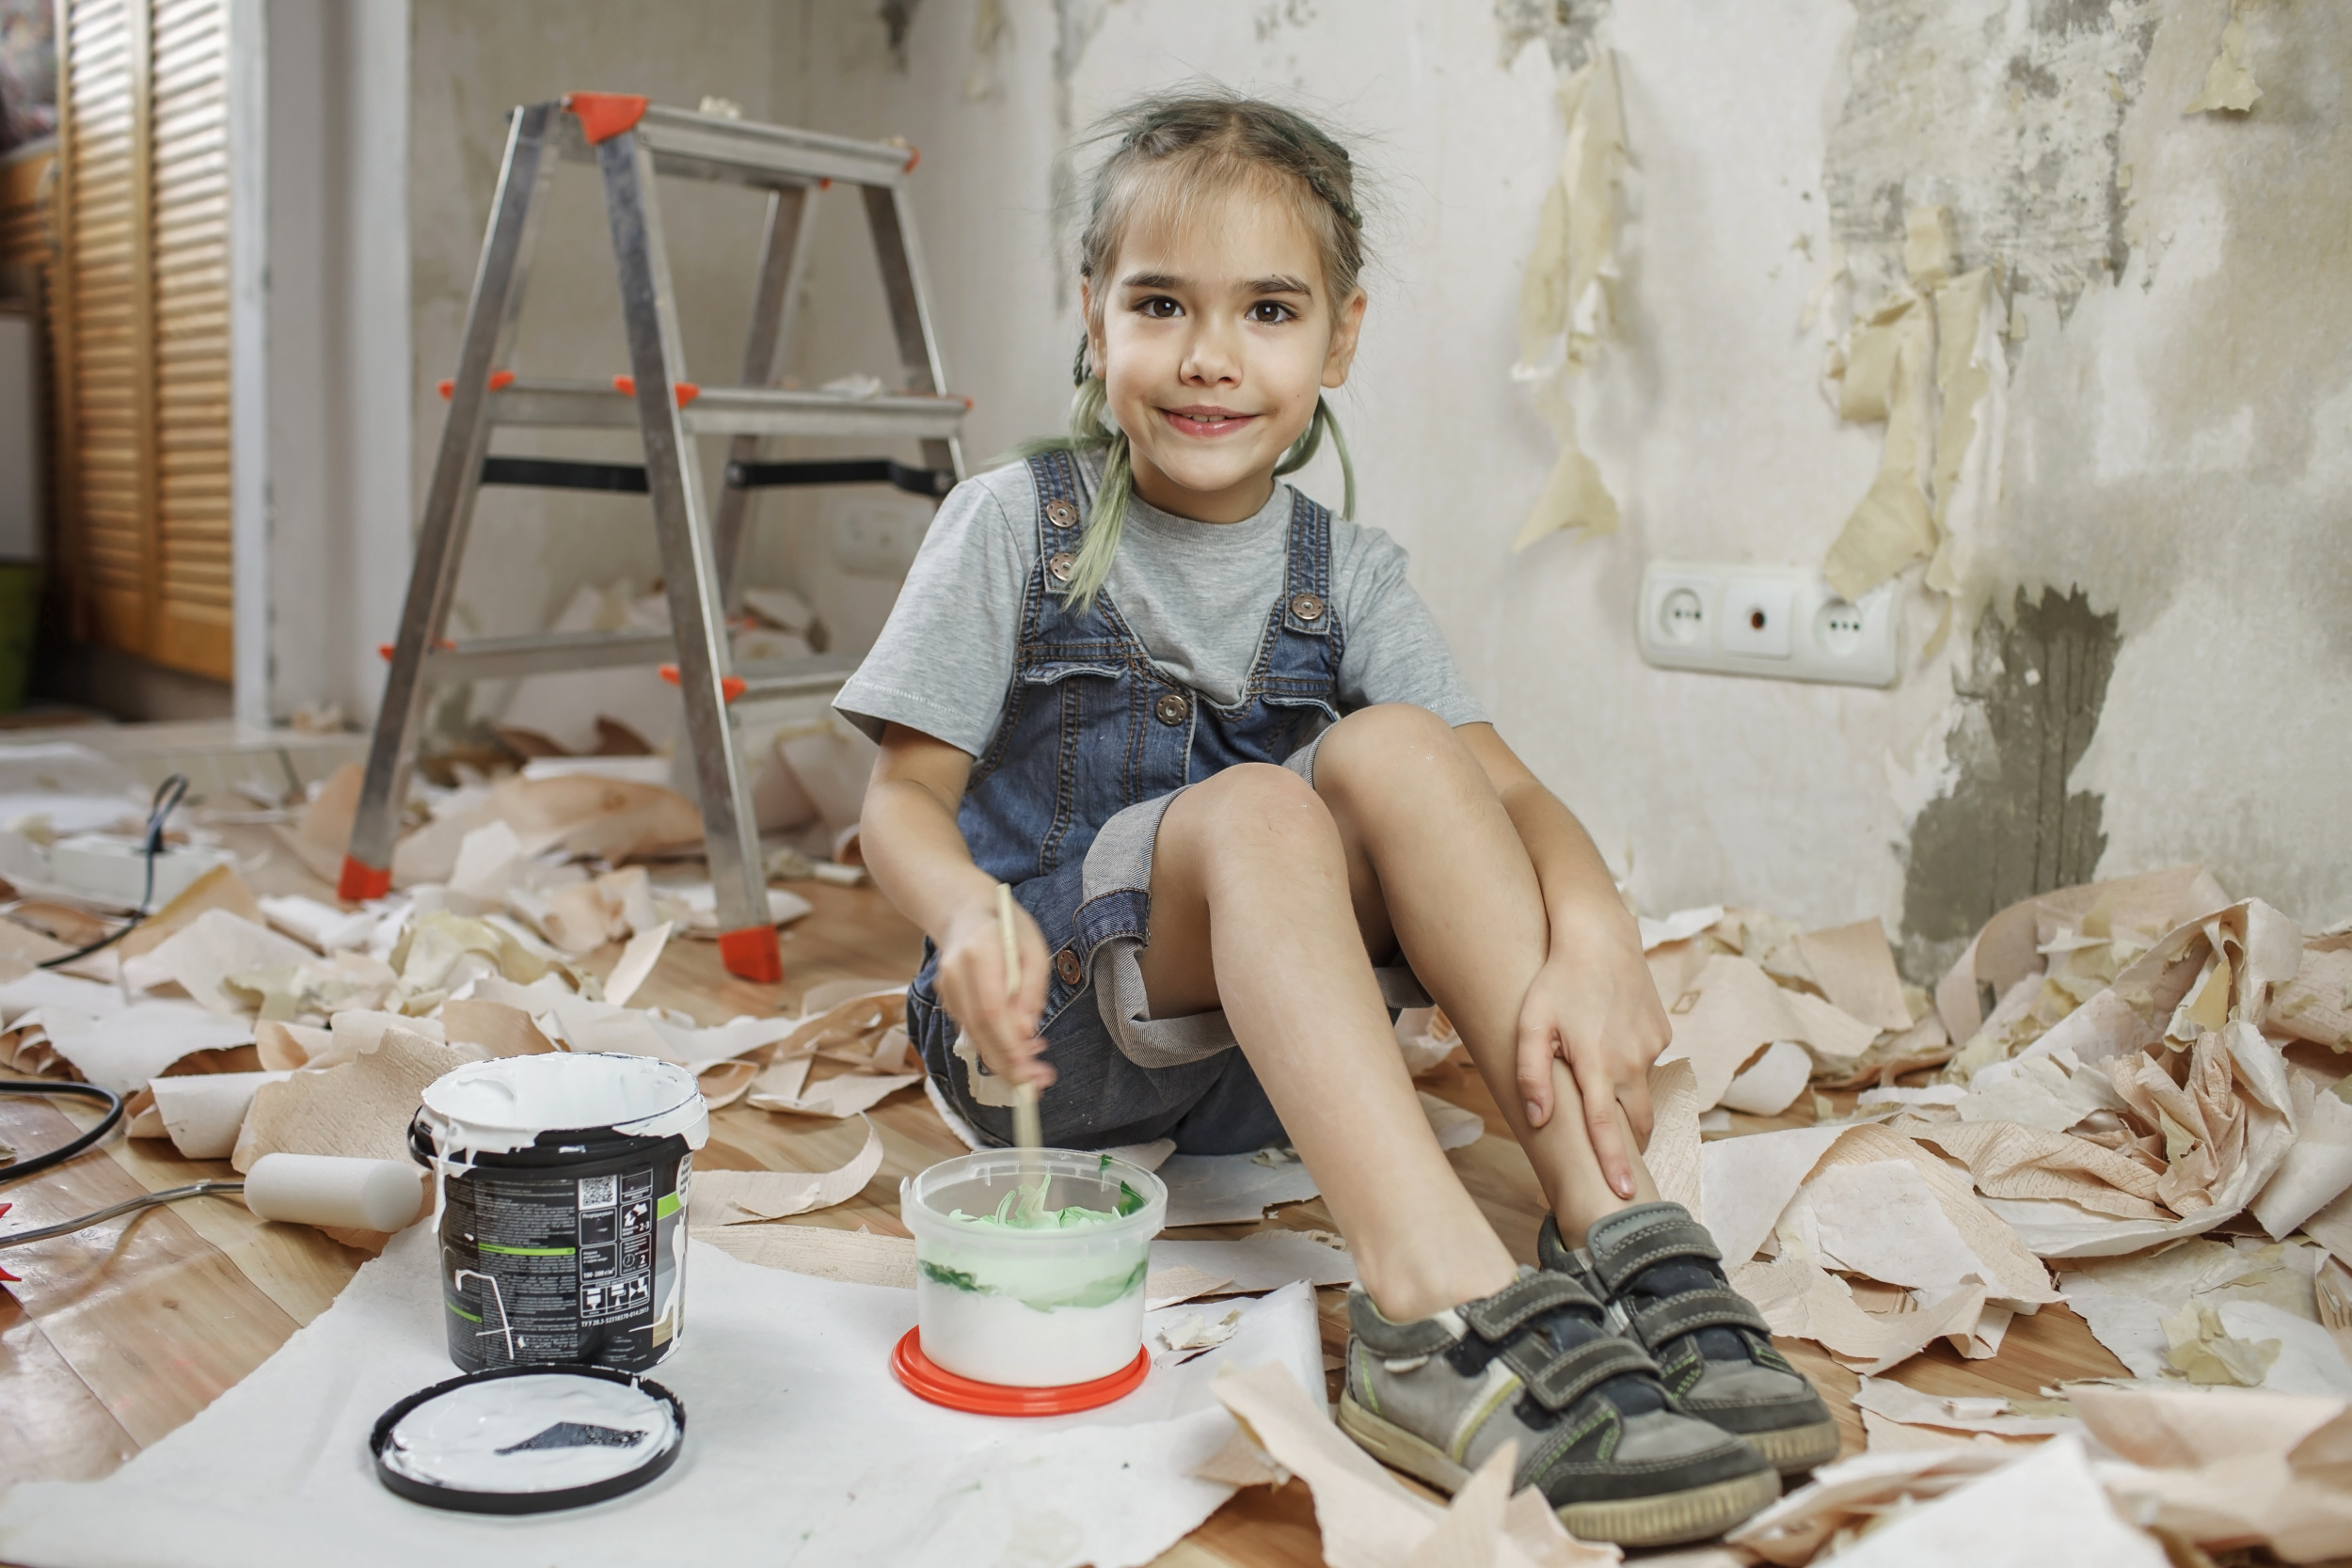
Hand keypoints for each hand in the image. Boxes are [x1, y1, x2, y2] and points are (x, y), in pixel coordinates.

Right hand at [934, 886, 1055, 1088]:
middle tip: (1037, 1084)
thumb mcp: (1034, 948)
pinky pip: (970, 1029)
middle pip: (979, 1030)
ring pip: (973, 1035)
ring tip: (1036, 1067)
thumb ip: (1032, 989)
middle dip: (1008, 1063)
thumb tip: (1027, 1032)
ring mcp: (945, 986)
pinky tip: (1018, 1047)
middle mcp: (955, 972)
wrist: (962, 910)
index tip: (1033, 1069)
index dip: (1010, 1045)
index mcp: (980, 951)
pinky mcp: (945, 997)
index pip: (991, 1010)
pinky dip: (994, 1044)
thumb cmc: (1006, 925)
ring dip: (1004, 1058)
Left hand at [1513, 918, 1668, 1198]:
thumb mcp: (1530, 1024)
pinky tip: (1611, 1044)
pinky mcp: (1663, 1032)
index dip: (1616, 1164)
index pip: (1608, 1128)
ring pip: (1642, 1091)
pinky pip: (1648, 1062)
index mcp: (1597, 1065)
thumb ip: (1532, 1075)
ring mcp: (1652, 1047)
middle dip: (1629, 1147)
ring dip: (1627, 1102)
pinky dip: (1631, 1066)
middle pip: (1637, 1121)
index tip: (1625, 1194)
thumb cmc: (1557, 980)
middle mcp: (1631, 1061)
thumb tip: (1538, 1119)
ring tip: (1604, 1093)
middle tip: (1616, 1162)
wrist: (1600, 937)